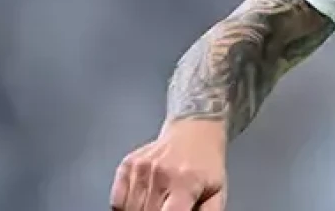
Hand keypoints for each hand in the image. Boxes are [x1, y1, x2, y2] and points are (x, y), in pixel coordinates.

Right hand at [110, 118, 227, 210]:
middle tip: (169, 206)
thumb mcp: (217, 193)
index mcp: (185, 183)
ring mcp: (140, 169)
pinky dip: (127, 206)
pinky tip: (144, 199)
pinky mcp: (127, 165)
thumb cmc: (205, 164)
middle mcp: (160, 174)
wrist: (194, 130)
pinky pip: (117, 202)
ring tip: (160, 202)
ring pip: (131, 210)